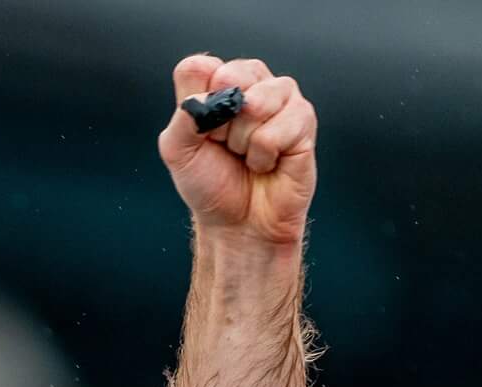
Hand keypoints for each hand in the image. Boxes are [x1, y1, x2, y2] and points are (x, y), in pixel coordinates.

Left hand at [157, 55, 317, 247]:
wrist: (238, 223)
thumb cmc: (211, 184)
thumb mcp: (178, 151)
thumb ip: (183, 115)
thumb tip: (209, 94)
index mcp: (219, 84)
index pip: (200, 67)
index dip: (198, 104)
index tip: (203, 133)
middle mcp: (252, 84)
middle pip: (230, 76)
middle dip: (221, 123)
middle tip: (226, 146)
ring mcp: (281, 98)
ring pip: (255, 103)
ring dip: (244, 141)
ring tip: (247, 155)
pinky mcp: (303, 119)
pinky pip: (277, 129)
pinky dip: (264, 155)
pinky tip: (267, 163)